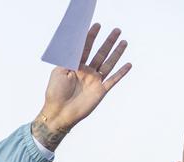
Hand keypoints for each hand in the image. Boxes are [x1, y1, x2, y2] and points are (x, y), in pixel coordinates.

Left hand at [32, 24, 131, 149]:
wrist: (58, 113)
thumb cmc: (55, 93)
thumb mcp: (58, 72)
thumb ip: (67, 59)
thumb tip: (76, 45)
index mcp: (75, 67)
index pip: (85, 48)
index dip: (91, 37)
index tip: (97, 26)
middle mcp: (86, 72)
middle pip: (100, 53)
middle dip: (108, 42)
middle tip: (116, 30)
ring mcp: (94, 81)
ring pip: (108, 64)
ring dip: (116, 53)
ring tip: (124, 42)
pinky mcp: (100, 91)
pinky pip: (113, 80)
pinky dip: (121, 73)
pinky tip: (128, 64)